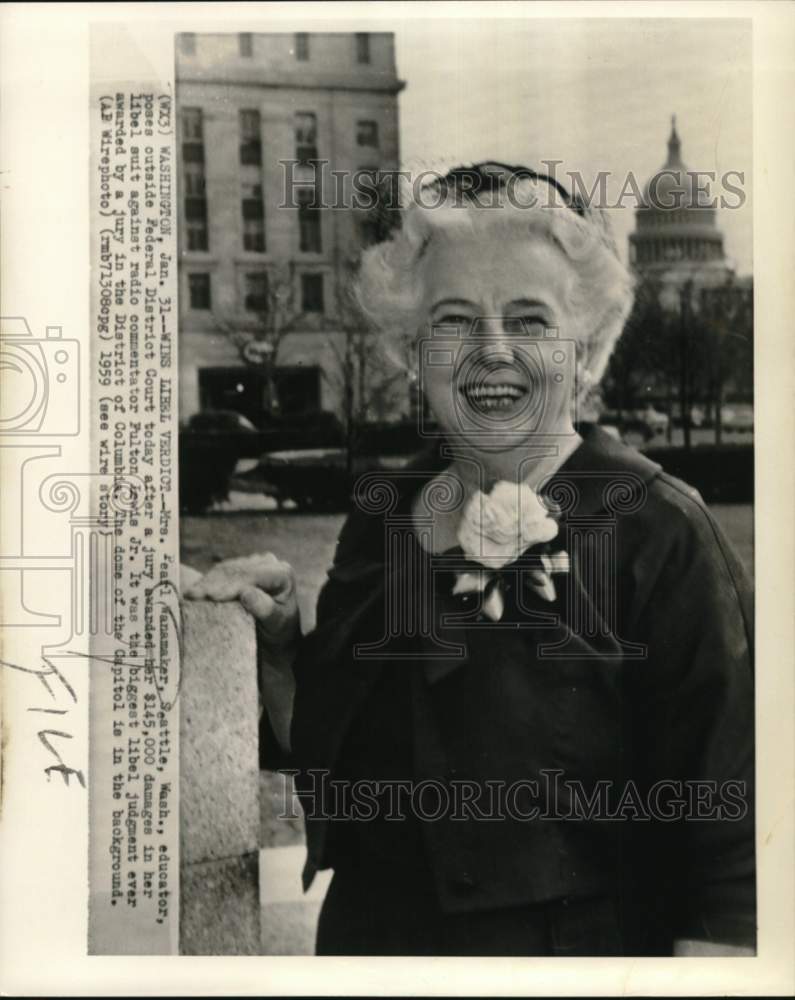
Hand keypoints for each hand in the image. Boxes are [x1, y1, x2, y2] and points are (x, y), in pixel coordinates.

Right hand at [184, 553, 299, 653]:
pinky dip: (207, 582)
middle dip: (213, 584)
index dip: (231, 585)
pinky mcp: (240, 568)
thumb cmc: (279, 630)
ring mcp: (254, 563)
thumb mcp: (276, 623)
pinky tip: (193, 592)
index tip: (212, 596)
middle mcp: (269, 563)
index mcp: (282, 574)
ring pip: (226, 569)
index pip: (253, 576)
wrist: (277, 633)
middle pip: (237, 571)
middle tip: (192, 596)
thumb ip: (265, 609)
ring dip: (206, 582)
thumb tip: (247, 594)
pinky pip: (221, 572)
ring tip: (189, 595)